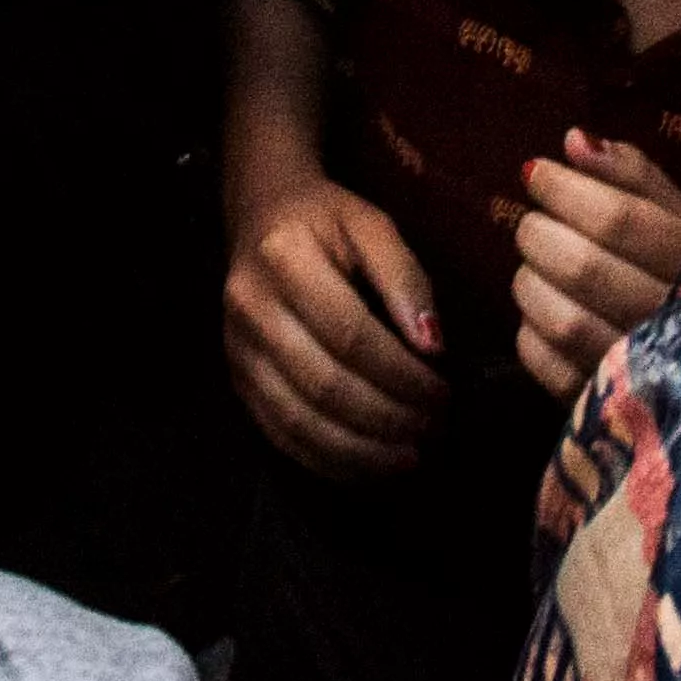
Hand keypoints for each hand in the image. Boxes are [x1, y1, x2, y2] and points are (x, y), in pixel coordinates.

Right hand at [223, 177, 447, 478]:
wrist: (260, 215)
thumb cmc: (326, 220)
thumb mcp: (373, 226)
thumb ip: (406, 279)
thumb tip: (433, 346)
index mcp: (285, 258)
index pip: (350, 334)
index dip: (401, 374)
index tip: (442, 393)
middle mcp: (251, 307)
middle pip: (325, 384)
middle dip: (387, 418)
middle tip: (432, 428)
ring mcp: (238, 348)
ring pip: (299, 420)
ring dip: (360, 451)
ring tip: (408, 456)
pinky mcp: (237, 378)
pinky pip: (280, 433)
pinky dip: (327, 460)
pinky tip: (368, 465)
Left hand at [509, 132, 680, 403]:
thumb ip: (635, 176)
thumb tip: (574, 141)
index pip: (619, 219)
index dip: (565, 190)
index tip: (535, 173)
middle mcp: (677, 322)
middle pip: (583, 267)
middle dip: (540, 235)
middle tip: (532, 223)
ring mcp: (645, 373)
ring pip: (562, 320)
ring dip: (531, 284)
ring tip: (534, 268)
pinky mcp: (612, 410)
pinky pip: (550, 368)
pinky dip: (531, 336)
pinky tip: (542, 316)